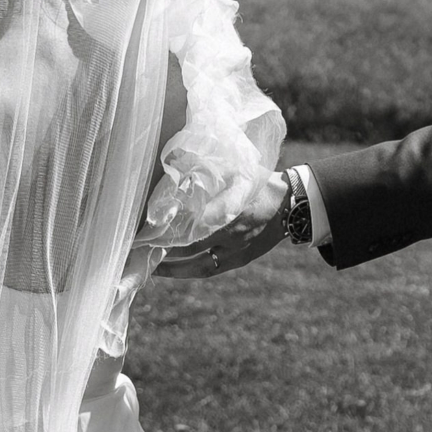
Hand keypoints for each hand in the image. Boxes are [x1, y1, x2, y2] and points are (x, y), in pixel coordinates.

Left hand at [157, 173, 291, 278]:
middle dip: (164, 250)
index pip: (192, 223)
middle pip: (190, 246)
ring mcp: (237, 250)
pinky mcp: (240, 260)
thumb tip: (175, 161)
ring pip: (198, 265)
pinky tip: (173, 270)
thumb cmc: (260, 184)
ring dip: (173, 268)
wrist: (291, 205)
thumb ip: (209, 173)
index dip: (169, 229)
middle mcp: (232, 234)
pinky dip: (189, 270)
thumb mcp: (237, 172)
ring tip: (151, 267)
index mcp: (231, 210)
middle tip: (139, 248)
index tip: (146, 229)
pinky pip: (210, 269)